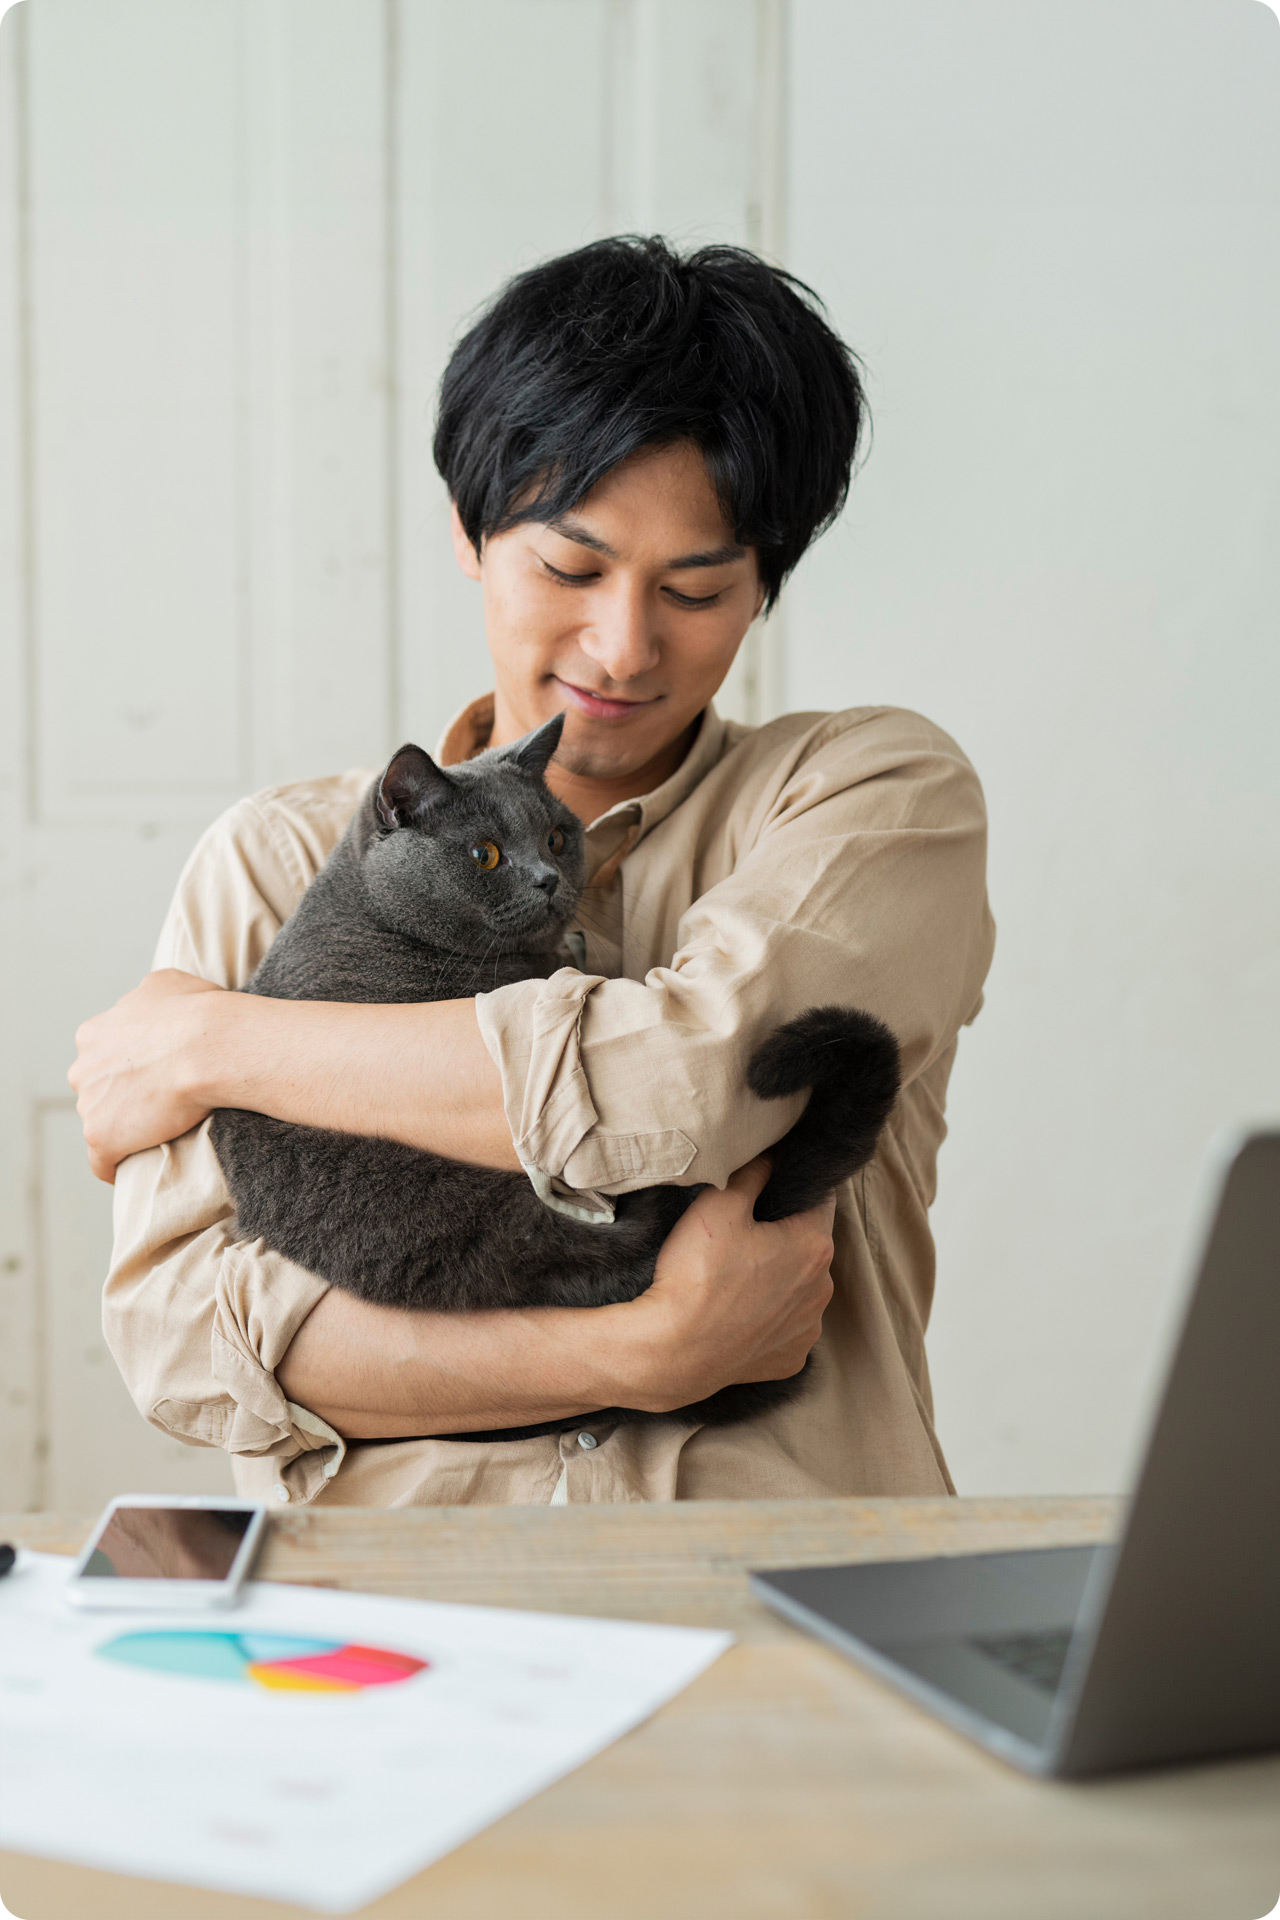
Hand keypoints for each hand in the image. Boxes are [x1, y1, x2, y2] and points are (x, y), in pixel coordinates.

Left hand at [68, 969, 227, 1182]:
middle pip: (96, 1089)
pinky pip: (101, 1161)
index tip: (154, 1074)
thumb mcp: (168, 982)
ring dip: (125, 1127)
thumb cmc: (198, 1012)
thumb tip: (151, 1002)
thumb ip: (146, 995)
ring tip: (161, 1131)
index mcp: (93, 1033)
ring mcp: (89, 1103)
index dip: (128, 1066)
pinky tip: (132, 1166)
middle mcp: (82, 1067)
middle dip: (120, 1095)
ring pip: (101, 1122)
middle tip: (161, 1101)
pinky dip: (114, 1165)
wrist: (209, 1047)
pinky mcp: (102, 1136)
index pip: (101, 1056)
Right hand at [622, 1158, 835, 1411]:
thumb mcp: (718, 1204)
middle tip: (740, 1235)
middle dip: (783, 1237)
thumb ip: (753, 1172)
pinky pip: (785, 1327)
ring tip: (735, 1278)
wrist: (672, 1351)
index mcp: (814, 1246)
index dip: (792, 1190)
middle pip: (809, 1246)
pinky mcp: (789, 1359)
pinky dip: (768, 1318)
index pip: (819, 1200)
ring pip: (799, 1288)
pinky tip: (738, 1314)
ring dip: (779, 1279)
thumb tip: (772, 1155)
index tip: (764, 1193)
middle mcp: (822, 1290)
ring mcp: (807, 1329)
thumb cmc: (696, 1276)